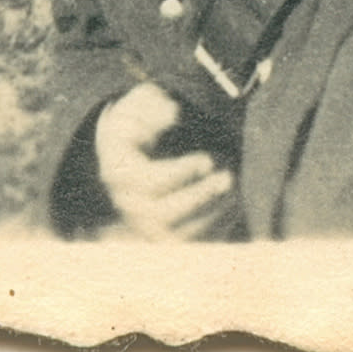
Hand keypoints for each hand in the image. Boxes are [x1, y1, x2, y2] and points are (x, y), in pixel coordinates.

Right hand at [90, 81, 241, 240]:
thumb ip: (150, 105)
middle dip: (200, 196)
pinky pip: (189, 246)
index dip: (181, 173)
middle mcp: (129, 205)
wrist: (129, 160)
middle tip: (228, 177)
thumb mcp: (137, 107)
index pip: (149, 182)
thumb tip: (171, 113)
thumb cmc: (139, 129)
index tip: (207, 159)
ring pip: (178, 235)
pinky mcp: (165, 239)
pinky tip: (232, 205)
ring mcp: (146, 226)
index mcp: (119, 172)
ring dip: (212, 214)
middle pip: (163, 214)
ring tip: (233, 189)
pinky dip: (214, 230)